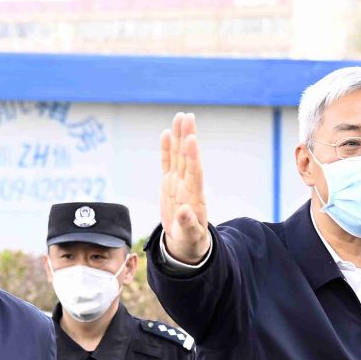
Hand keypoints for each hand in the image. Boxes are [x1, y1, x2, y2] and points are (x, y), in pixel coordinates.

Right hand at [159, 112, 211, 263]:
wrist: (186, 242)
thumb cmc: (191, 241)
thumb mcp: (190, 236)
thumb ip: (188, 225)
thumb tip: (185, 213)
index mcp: (194, 196)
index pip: (194, 172)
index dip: (192, 155)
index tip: (192, 138)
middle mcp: (187, 185)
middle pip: (187, 158)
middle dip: (187, 137)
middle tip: (187, 117)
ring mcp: (178, 183)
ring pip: (178, 156)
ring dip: (179, 137)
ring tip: (180, 117)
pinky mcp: (169, 184)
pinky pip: (167, 163)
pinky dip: (167, 149)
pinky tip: (167, 133)